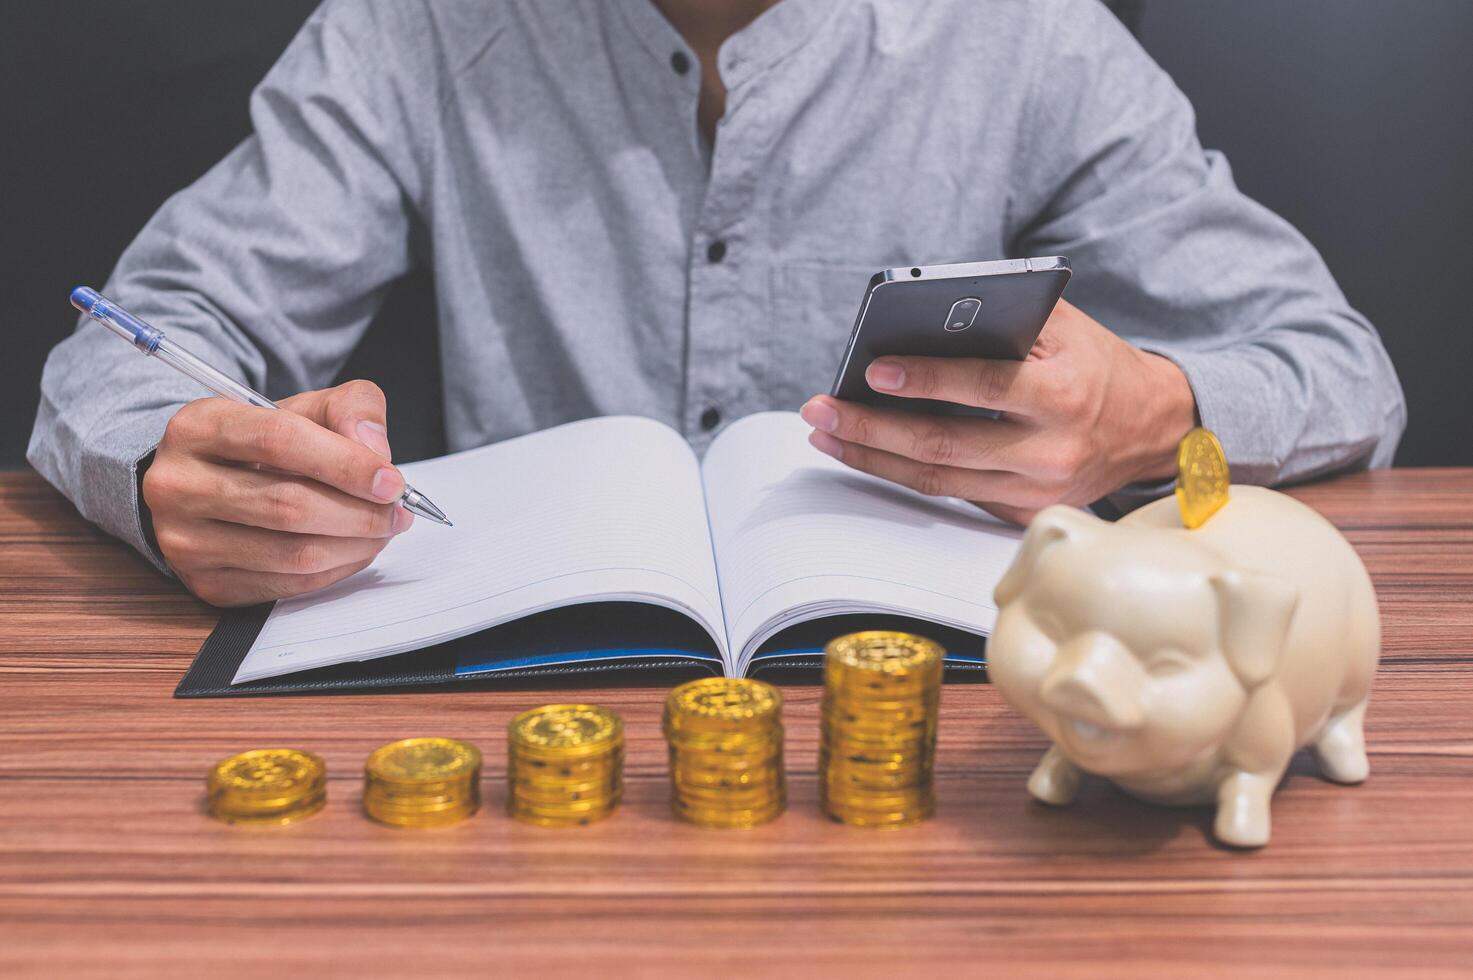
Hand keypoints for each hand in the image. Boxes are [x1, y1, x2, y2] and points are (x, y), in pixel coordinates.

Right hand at [141, 379, 411, 605]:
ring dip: (356, 545)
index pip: (279, 441)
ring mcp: (186, 541)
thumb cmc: (259, 445)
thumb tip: (374, 448)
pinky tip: (356, 550)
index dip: (345, 463)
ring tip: (383, 530)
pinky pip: (289, 585)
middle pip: (288, 505)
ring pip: (293, 553)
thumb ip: (347, 409)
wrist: (203, 483)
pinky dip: (336, 570)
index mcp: (198, 427)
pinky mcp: (206, 583)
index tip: (392, 481)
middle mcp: (178, 485)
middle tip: (398, 512)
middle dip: (360, 512)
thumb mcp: (300, 408)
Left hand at [799, 299, 1197, 524]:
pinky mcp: (1022, 513)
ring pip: (938, 481)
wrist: (1151, 426)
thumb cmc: (1094, 363)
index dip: (924, 380)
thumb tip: (921, 315)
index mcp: (1063, 396)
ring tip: (827, 435)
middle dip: (871, 428)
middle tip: (820, 411)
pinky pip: (952, 495)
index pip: (982, 388)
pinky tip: (867, 454)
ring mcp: (1035, 492)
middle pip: (943, 446)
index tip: (871, 371)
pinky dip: (903, 475)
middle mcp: (1049, 452)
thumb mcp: (1062, 326)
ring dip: (872, 458)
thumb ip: (1002, 316)